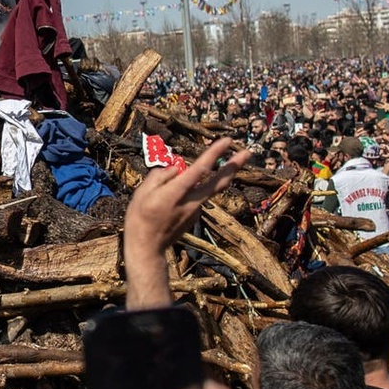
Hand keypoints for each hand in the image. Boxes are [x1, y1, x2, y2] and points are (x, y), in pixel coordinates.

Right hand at [124, 138, 249, 308]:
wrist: (147, 247)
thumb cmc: (140, 218)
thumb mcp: (142, 192)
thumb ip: (160, 176)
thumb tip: (176, 167)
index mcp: (176, 192)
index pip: (199, 169)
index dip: (214, 154)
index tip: (227, 141)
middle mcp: (191, 201)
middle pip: (218, 182)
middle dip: (234, 166)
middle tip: (248, 153)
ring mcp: (195, 211)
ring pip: (208, 189)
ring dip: (216, 176)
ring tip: (218, 168)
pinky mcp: (195, 216)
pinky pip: (195, 198)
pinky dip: (191, 192)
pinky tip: (172, 202)